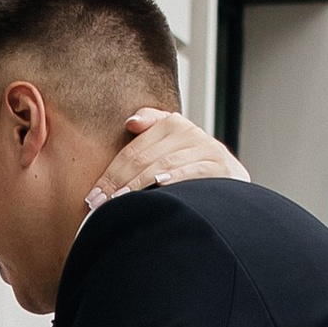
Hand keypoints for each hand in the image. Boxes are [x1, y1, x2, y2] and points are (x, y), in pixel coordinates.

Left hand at [84, 107, 250, 209]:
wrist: (236, 195)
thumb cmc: (195, 175)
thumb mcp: (173, 151)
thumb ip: (151, 134)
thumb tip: (130, 122)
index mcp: (173, 125)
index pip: (133, 150)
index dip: (111, 173)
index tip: (92, 197)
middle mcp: (190, 133)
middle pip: (144, 157)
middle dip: (118, 182)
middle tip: (99, 204)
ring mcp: (207, 149)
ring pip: (164, 164)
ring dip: (138, 184)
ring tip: (118, 202)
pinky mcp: (222, 167)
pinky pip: (194, 171)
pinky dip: (176, 178)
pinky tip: (159, 187)